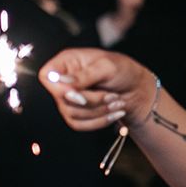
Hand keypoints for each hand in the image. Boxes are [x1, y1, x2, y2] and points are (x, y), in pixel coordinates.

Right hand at [39, 48, 153, 130]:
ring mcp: (69, 98)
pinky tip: (115, 113)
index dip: (60, 89)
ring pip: (71, 114)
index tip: (81, 95)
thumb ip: (84, 75)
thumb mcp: (107, 67)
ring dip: (99, 111)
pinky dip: (99, 121)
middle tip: (113, 95)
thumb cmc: (125, 71)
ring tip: (117, 102)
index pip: (46, 76)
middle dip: (92, 101)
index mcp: (68, 61)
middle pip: (63, 99)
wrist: (139, 89)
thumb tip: (61, 81)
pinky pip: (78, 125)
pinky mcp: (77, 113)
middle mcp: (65, 80)